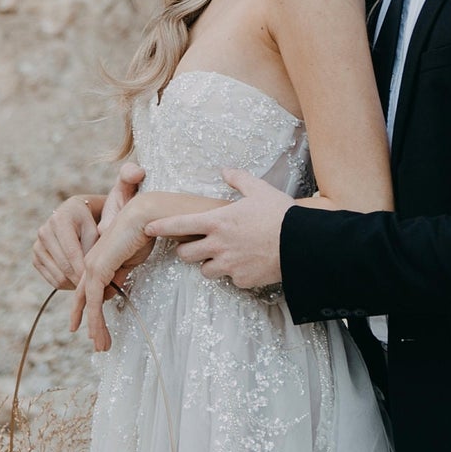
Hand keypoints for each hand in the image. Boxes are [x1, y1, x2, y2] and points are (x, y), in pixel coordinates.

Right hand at [32, 163, 142, 290]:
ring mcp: (39, 240)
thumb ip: (129, 180)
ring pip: (58, 274)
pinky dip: (66, 283)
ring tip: (94, 282)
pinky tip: (82, 279)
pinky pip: (50, 278)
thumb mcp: (121, 195)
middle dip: (85, 278)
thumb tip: (137, 172)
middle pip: (66, 265)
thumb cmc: (110, 211)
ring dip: (76, 283)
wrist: (92, 218)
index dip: (93, 268)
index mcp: (66, 214)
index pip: (77, 253)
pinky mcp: (36, 253)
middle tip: (102, 286)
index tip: (108, 275)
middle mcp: (47, 226)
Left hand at [71, 199, 157, 350]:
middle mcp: (90, 264)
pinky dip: (95, 320)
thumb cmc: (141, 235)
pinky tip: (97, 334)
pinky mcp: (97, 271)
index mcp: (97, 261)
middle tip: (99, 344)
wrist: (144, 217)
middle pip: (86, 301)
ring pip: (90, 305)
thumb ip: (118, 276)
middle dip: (91, 324)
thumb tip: (112, 292)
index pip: (90, 291)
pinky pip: (94, 301)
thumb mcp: (130, 262)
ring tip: (101, 347)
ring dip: (96, 328)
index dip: (90, 311)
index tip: (94, 329)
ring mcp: (91, 268)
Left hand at [147, 170, 289, 291]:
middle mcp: (218, 245)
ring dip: (209, 264)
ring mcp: (229, 265)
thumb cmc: (279, 214)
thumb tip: (225, 170)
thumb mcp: (259, 189)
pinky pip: (231, 280)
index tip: (148, 228)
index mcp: (217, 221)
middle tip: (196, 244)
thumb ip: (238, 179)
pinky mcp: (243, 280)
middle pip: (185, 254)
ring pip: (205, 271)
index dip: (161, 227)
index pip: (179, 224)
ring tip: (223, 256)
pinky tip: (247, 264)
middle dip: (187, 250)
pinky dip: (235, 274)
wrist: (302, 243)